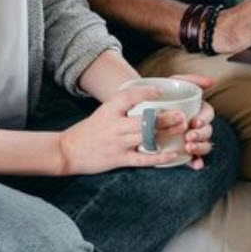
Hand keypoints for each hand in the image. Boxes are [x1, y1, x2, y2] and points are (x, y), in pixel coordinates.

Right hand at [58, 86, 184, 174]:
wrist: (67, 151)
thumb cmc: (87, 131)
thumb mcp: (102, 113)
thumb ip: (120, 107)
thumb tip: (144, 100)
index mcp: (109, 110)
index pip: (129, 97)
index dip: (146, 92)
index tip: (160, 91)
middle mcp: (114, 126)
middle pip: (144, 120)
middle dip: (165, 117)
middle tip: (181, 115)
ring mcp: (118, 143)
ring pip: (147, 137)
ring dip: (167, 133)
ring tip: (182, 130)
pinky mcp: (119, 160)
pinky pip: (143, 159)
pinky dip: (160, 157)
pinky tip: (173, 154)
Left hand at [167, 74, 216, 170]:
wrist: (142, 106)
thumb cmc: (162, 94)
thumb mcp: (175, 83)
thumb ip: (191, 79)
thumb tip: (211, 82)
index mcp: (198, 109)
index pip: (208, 113)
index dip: (204, 118)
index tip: (194, 121)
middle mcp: (197, 125)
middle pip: (207, 131)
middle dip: (201, 135)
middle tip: (189, 136)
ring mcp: (192, 138)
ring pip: (204, 145)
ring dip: (200, 148)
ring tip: (189, 147)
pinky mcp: (184, 151)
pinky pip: (194, 159)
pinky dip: (197, 162)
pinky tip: (196, 165)